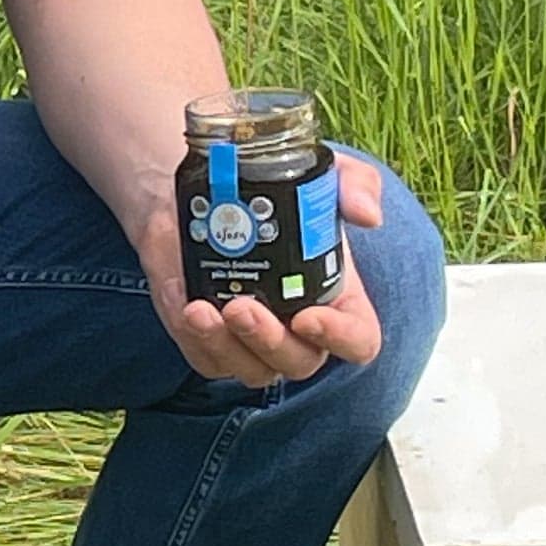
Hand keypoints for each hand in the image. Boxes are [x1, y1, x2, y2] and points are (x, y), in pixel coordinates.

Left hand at [137, 151, 388, 390]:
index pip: (358, 340)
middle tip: (240, 307)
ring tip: (199, 311)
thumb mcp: (325, 175)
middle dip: (269, 341)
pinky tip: (179, 298)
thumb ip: (356, 186)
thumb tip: (367, 214)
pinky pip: (205, 356)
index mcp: (339, 300)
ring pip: (249, 369)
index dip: (340, 337)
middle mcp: (299, 330)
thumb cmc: (278, 191)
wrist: (211, 189)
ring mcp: (254, 342)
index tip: (308, 317)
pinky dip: (190, 335)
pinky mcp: (212, 343)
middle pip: (298, 361)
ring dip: (223, 345)